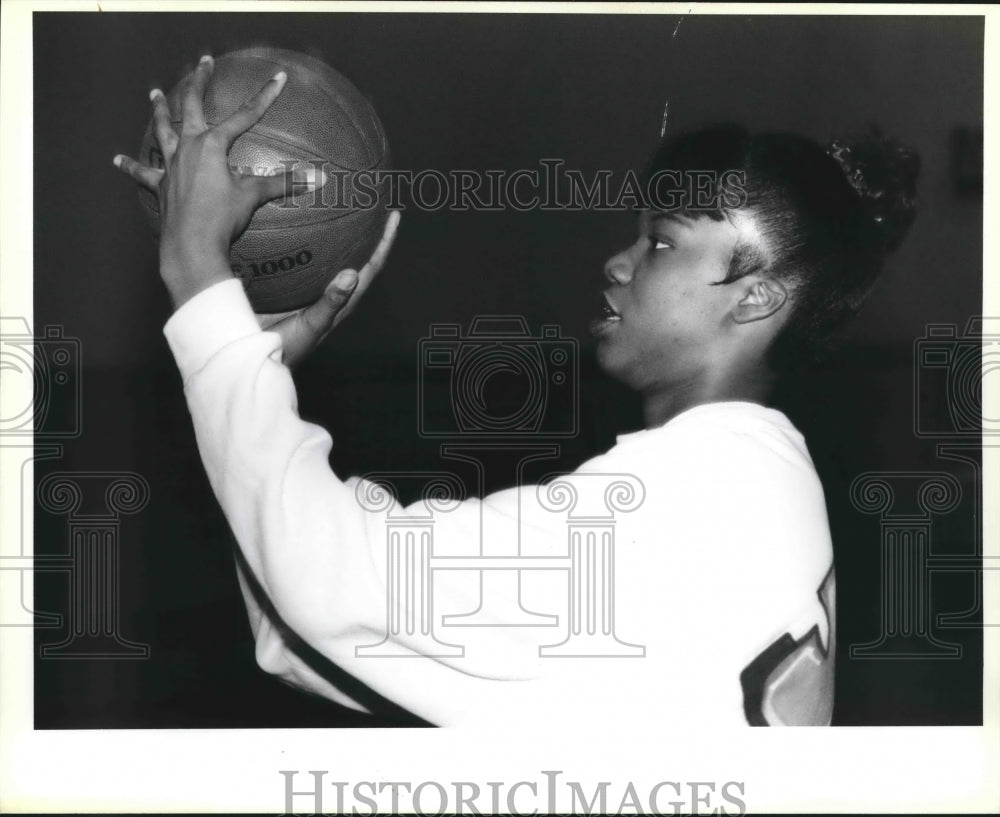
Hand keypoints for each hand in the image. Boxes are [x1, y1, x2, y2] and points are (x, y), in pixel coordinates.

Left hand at [113, 55, 323, 308]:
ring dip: (158, 109)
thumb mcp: (254, 198)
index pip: (244, 115)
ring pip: (163, 129)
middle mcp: (188, 147)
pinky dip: (131, 166)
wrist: (191, 245)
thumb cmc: (222, 219)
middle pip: (192, 105)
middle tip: (204, 63)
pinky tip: (117, 159)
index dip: (265, 96)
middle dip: (199, 82)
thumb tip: (319, 178)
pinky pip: (143, 172)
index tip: (279, 79)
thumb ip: (285, 183)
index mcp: (212, 145)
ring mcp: (171, 165)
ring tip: (154, 93)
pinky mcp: (160, 186)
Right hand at [256, 209, 400, 367]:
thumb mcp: (311, 325)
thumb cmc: (287, 349)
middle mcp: (330, 291)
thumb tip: (353, 274)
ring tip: (337, 204)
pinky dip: (304, 239)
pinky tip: (292, 222)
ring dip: (337, 231)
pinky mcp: (289, 287)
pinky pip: (302, 258)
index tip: (395, 216)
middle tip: (369, 201)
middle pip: (356, 255)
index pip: (371, 266)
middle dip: (365, 229)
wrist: (253, 359)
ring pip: (330, 255)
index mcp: (342, 300)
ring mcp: (310, 288)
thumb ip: (330, 303)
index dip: (385, 242)